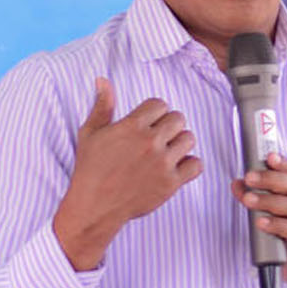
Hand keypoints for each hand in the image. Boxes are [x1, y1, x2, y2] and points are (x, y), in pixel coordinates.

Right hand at [54, 77, 200, 269]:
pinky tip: (176, 167)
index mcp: (132, 126)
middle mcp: (150, 142)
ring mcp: (162, 163)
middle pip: (178, 119)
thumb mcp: (90, 134)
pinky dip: (189, 165)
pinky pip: (196, 165)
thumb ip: (102, 106)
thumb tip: (103, 80)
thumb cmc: (90, 169)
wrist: (94, 207)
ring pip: (189, 139)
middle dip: (169, 126)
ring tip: (167, 151)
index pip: (159, 104)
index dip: (154, 113)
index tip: (147, 124)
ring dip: (180, 143)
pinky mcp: (170, 183)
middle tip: (158, 138)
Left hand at [230, 151, 286, 287]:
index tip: (268, 157)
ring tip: (248, 200)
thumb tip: (238, 183)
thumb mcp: (273, 212)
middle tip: (249, 178)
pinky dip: (276, 224)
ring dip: (268, 201)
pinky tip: (261, 222)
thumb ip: (257, 196)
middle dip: (270, 180)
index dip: (283, 163)